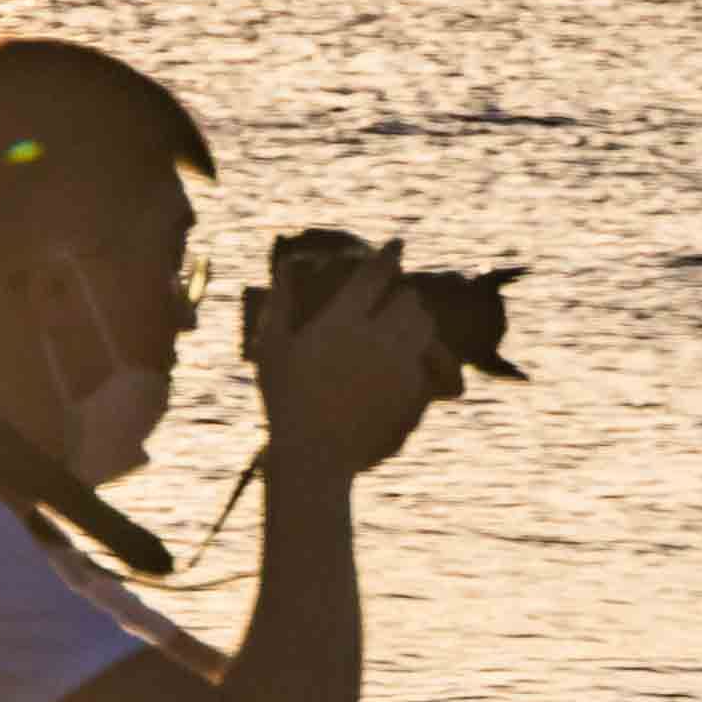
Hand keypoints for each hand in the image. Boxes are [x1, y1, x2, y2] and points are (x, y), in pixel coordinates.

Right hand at [246, 240, 442, 476]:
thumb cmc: (284, 402)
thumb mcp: (273, 350)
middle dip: (402, 298)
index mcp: (340, 323)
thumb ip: (282, 303)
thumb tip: (285, 263)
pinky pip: (428, 363)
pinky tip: (403, 365)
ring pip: (425, 328)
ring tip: (401, 330)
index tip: (397, 245)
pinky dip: (419, 358)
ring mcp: (399, 367)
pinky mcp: (414, 392)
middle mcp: (376, 340)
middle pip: (409, 300)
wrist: (314, 457)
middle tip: (392, 303)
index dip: (389, 255)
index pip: (375, 275)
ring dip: (416, 323)